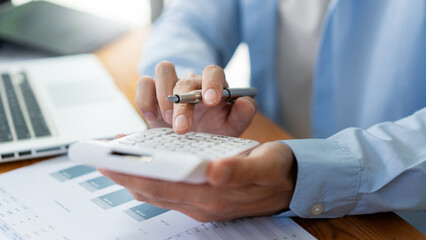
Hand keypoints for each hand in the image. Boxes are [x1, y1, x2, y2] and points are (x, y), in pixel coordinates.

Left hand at [99, 142, 296, 221]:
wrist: (290, 184)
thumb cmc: (276, 171)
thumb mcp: (264, 166)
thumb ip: (239, 170)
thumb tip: (213, 172)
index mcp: (213, 196)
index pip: (164, 187)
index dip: (135, 173)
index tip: (110, 161)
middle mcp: (201, 203)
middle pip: (154, 191)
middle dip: (126, 176)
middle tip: (102, 160)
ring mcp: (200, 203)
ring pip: (158, 192)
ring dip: (135, 177)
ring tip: (116, 162)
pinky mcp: (202, 196)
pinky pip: (168, 190)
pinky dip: (151, 178)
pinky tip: (145, 166)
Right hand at [136, 62, 256, 135]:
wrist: (192, 141)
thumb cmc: (215, 130)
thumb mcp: (232, 127)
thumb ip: (242, 115)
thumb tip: (246, 103)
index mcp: (214, 85)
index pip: (214, 72)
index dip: (212, 83)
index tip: (210, 101)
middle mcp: (192, 82)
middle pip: (186, 79)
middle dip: (183, 104)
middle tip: (182, 127)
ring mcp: (170, 85)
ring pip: (163, 69)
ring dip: (164, 95)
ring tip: (168, 120)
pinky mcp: (151, 93)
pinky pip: (144, 84)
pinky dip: (145, 100)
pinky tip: (152, 118)